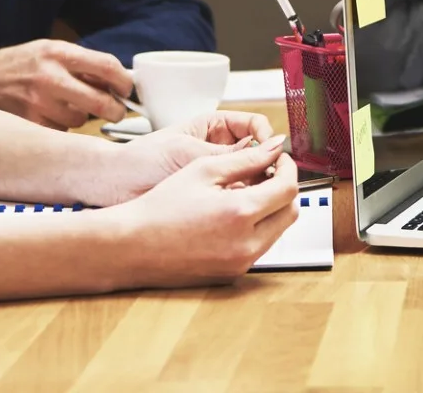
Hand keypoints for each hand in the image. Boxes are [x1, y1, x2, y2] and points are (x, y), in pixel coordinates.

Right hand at [0, 40, 131, 128]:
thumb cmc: (24, 63)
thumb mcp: (53, 49)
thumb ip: (83, 63)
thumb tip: (118, 82)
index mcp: (60, 53)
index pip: (107, 66)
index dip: (124, 81)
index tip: (127, 89)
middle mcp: (51, 78)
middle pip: (100, 103)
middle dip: (115, 110)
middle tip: (116, 111)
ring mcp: (40, 103)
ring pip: (81, 120)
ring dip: (82, 115)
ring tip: (66, 104)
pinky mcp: (31, 124)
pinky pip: (61, 131)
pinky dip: (62, 126)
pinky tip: (50, 114)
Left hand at [99, 112, 278, 203]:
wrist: (115, 186)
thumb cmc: (142, 159)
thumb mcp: (189, 153)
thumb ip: (230, 153)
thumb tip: (268, 148)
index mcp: (214, 126)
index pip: (254, 125)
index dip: (266, 138)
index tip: (272, 153)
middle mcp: (218, 148)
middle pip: (256, 153)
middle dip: (264, 165)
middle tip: (270, 178)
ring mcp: (215, 172)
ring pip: (249, 177)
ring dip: (254, 185)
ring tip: (255, 195)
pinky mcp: (210, 196)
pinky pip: (235, 197)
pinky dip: (241, 202)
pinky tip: (241, 208)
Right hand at [114, 141, 301, 284]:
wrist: (132, 246)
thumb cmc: (160, 207)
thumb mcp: (203, 171)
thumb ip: (246, 158)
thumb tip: (275, 147)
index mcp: (240, 214)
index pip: (288, 189)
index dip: (289, 168)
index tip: (280, 160)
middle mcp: (246, 245)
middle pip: (290, 213)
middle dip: (284, 189)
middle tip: (267, 174)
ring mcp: (240, 263)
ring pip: (278, 231)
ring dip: (272, 209)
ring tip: (247, 192)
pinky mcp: (232, 274)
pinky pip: (260, 246)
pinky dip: (257, 228)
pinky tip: (234, 215)